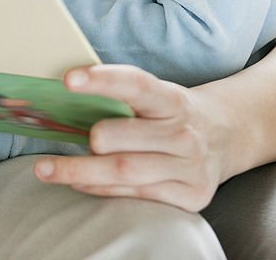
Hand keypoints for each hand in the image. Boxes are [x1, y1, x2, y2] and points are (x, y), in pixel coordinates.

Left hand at [34, 65, 225, 211]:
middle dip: (92, 140)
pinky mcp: (191, 197)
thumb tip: (68, 91)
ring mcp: (189, 168)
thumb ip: (124, 96)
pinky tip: (81, 184)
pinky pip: (136, 196)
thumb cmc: (174, 112)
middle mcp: (184, 133)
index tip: (68, 79)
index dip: (102, 80)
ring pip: (125, 173)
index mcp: (172, 99)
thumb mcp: (159, 94)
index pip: (136, 84)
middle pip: (124, 140)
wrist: (228, 135)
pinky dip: (102, 190)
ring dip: (80, 172)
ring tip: (46, 169)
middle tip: (65, 136)